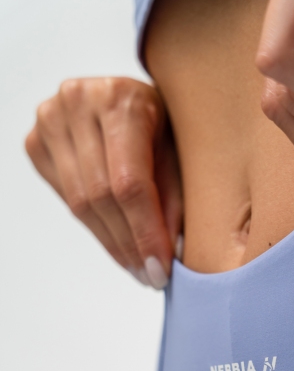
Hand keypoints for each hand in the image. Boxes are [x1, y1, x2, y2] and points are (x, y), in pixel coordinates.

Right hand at [25, 77, 180, 288]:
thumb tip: (172, 253)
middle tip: (150, 276)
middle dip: (129, 245)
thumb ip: (173, 198)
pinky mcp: (36, 142)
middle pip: (101, 196)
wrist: (127, 95)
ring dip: (112, 244)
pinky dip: (94, 228)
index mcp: (120, 100)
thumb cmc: (162, 121)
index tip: (160, 268)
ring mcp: (51, 120)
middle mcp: (78, 102)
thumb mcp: (179, 151)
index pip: (129, 183)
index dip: (144, 232)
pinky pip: (65, 199)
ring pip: (79, 204)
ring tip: (137, 268)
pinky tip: (117, 244)